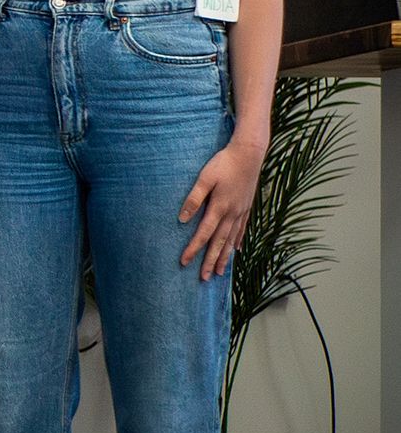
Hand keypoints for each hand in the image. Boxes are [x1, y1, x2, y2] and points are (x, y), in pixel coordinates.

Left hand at [179, 137, 265, 279]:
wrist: (249, 154)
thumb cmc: (223, 163)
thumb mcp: (204, 178)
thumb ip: (193, 198)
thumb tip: (182, 219)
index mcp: (219, 208)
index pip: (203, 234)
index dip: (193, 249)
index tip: (184, 262)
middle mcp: (232, 214)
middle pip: (219, 243)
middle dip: (211, 261)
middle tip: (205, 278)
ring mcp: (241, 212)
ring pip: (231, 240)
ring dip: (224, 256)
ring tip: (220, 272)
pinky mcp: (247, 207)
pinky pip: (242, 230)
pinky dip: (237, 242)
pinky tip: (235, 250)